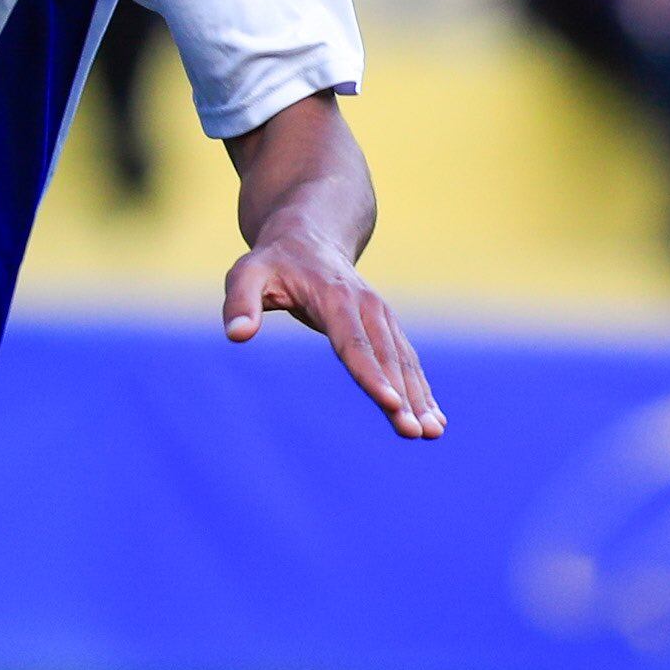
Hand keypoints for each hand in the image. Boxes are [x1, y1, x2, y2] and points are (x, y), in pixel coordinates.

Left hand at [224, 232, 443, 440]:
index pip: (353, 342)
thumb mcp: (247, 273)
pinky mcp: (387, 327)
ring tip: (432, 433)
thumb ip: (240, 302)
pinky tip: (434, 420)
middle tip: (414, 432)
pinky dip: (422, 390)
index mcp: (334, 297)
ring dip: (420, 398)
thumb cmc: (273, 261)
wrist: (309, 237)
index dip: (371, 375)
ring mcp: (381, 316)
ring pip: (403, 362)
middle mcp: (367, 307)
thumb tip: (236, 335)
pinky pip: (407, 361)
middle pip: (386, 358)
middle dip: (403, 397)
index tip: (390, 403)